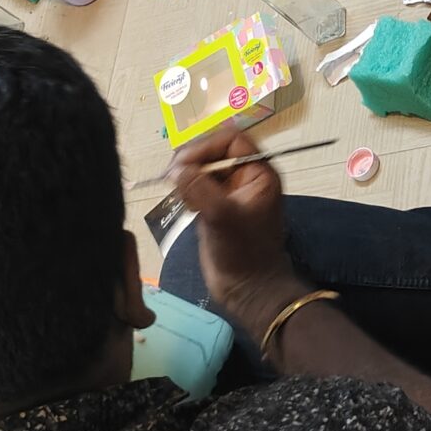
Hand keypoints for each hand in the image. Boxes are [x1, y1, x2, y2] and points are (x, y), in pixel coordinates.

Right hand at [171, 126, 298, 325]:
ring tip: (178, 193)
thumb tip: (176, 169)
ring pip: (202, 169)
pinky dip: (185, 190)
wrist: (247, 290)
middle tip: (171, 176)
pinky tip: (183, 203)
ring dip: (186, 176)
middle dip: (192, 161)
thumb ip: (199, 188)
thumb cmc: (244, 252)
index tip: (183, 163)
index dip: (206, 146)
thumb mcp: (222, 216)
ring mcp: (229, 193)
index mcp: (259, 173)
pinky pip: (196, 187)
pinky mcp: (214, 207)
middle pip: (214, 152)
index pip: (231, 140)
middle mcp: (245, 178)